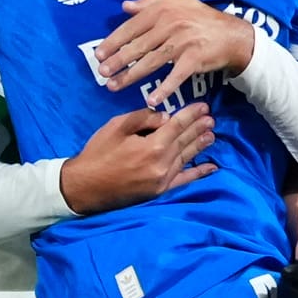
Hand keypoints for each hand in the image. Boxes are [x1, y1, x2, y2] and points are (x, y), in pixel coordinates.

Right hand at [57, 102, 216, 212]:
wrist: (85, 186)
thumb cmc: (98, 152)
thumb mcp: (116, 126)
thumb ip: (143, 119)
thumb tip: (166, 117)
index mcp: (153, 145)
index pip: (177, 125)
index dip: (191, 115)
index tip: (203, 107)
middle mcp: (163, 163)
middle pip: (185, 141)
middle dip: (198, 128)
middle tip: (211, 118)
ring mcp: (163, 179)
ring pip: (186, 157)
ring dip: (200, 145)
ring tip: (211, 135)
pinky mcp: (160, 190)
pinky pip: (184, 180)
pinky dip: (198, 173)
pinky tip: (212, 168)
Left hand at [91, 0, 255, 90]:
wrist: (231, 34)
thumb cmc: (201, 17)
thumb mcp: (176, 0)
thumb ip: (149, 1)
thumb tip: (125, 6)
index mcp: (162, 10)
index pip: (131, 27)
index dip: (113, 42)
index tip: (99, 54)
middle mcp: (170, 24)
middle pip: (138, 46)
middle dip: (117, 61)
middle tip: (102, 73)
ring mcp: (183, 42)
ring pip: (151, 61)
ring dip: (131, 76)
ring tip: (114, 86)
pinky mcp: (195, 59)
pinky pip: (176, 76)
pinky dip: (164, 88)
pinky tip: (152, 100)